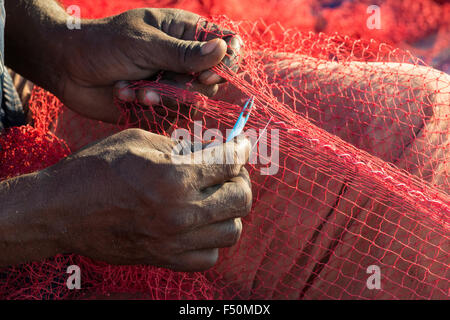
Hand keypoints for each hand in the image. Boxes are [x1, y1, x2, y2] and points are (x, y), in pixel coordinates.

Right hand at [46, 129, 251, 270]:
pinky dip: (212, 240)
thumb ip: (181, 146)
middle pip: (241, 199)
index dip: (242, 149)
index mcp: (173, 177)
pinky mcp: (165, 259)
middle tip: (230, 172)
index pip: (230, 163)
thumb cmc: (95, 169)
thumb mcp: (138, 142)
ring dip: (230, 211)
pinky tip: (200, 225)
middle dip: (241, 179)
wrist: (61, 210)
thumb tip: (211, 150)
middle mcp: (180, 213)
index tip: (241, 145)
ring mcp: (174, 241)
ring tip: (214, 198)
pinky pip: (210, 257)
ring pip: (232, 230)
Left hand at [57, 8, 242, 122]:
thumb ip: (183, 53)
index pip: (226, 47)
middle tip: (157, 82)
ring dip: (164, 99)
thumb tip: (223, 50)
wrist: (68, 69)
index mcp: (185, 34)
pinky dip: (148, 108)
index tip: (205, 76)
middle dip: (184, 87)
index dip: (224, 64)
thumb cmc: (104, 45)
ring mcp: (173, 84)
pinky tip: (126, 95)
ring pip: (193, 102)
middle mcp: (184, 60)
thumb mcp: (144, 44)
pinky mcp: (160, 105)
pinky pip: (170, 115)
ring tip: (136, 90)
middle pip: (212, 82)